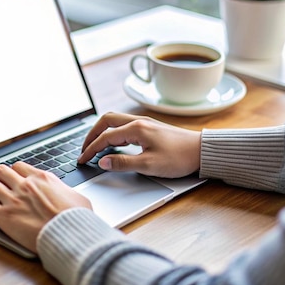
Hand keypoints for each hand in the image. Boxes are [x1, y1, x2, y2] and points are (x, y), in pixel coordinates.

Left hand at [0, 162, 91, 252]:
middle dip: (0, 179)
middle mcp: (25, 185)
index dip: (16, 174)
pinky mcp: (4, 216)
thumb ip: (64, 192)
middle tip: (2, 188)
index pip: (19, 166)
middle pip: (1, 171)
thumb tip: (66, 195)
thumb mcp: (76, 197)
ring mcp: (13, 199)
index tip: (16, 180)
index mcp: (42, 178)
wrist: (69, 234)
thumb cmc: (76, 219)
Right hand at [78, 112, 200, 177]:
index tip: (82, 159)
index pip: (105, 137)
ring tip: (94, 144)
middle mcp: (138, 121)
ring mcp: (144, 122)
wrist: (202, 151)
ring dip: (101, 130)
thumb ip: (123, 163)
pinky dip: (112, 131)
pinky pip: (123, 124)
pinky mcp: (149, 127)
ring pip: (114, 120)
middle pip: (106, 121)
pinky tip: (113, 142)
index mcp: (136, 129)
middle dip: (91, 134)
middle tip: (83, 149)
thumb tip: (102, 162)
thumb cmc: (179, 158)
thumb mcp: (149, 165)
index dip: (91, 149)